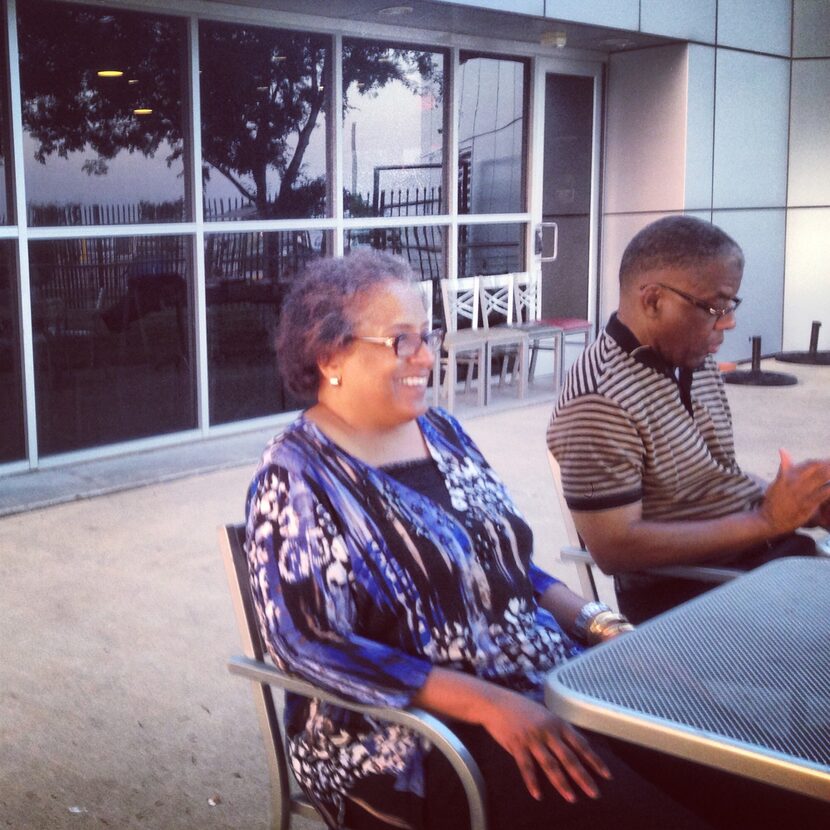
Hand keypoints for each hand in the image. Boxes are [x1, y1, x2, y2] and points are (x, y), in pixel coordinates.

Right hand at [481, 690, 610, 802]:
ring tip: (571, 798)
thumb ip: (559, 730)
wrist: (497, 703)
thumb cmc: (522, 710)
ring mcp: (532, 738)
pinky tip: (538, 795)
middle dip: (583, 777)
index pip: (581, 744)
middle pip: (569, 757)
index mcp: (558, 723)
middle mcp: (548, 730)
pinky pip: (526, 767)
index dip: (594, 760)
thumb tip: (576, 746)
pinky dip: (532, 782)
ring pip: (550, 764)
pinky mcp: (517, 744)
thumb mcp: (545, 715)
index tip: (606, 775)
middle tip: (594, 793)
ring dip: (562, 783)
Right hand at [758, 450, 829, 534]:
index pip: (811, 464)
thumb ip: (783, 467)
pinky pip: (824, 494)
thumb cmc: (773, 501)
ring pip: (823, 479)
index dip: (822, 462)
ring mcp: (803, 493)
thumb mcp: (775, 482)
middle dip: (829, 466)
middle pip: (820, 470)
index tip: (828, 463)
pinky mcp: (809, 505)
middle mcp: (797, 482)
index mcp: (790, 475)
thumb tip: (783, 450)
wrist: (770, 520)